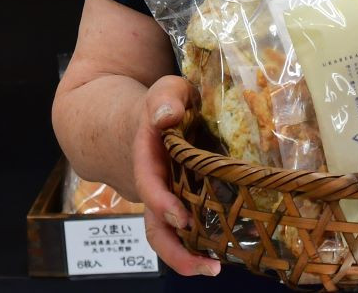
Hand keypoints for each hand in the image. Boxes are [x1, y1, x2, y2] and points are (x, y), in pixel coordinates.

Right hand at [132, 75, 219, 276]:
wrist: (135, 120)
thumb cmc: (161, 104)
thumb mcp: (164, 90)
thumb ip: (165, 98)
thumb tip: (168, 116)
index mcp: (148, 157)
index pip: (149, 184)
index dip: (163, 202)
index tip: (181, 218)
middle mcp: (153, 185)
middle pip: (154, 226)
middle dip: (176, 251)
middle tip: (208, 265)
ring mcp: (164, 198)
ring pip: (167, 235)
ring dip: (187, 255)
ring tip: (215, 268)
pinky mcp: (179, 203)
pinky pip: (184, 228)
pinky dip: (198, 242)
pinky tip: (222, 250)